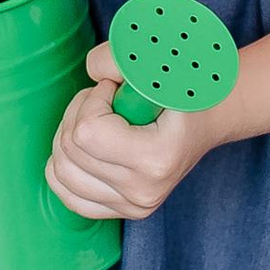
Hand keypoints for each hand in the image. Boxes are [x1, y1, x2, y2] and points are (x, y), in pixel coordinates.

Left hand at [44, 44, 219, 223]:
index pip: (87, 132)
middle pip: (70, 149)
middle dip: (79, 112)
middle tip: (106, 100)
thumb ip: (122, 59)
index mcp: (157, 159)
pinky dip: (64, 164)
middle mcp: (143, 191)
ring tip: (98, 120)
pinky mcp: (119, 210)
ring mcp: (131, 206)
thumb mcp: (162, 65)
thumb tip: (91, 70)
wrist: (210, 120)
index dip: (92, 99)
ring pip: (60, 170)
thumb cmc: (187, 89)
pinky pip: (65, 191)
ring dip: (69, 135)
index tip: (114, 89)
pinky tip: (85, 145)